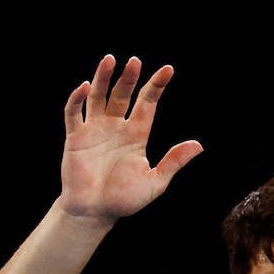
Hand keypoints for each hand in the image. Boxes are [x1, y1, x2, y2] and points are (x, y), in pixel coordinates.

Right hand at [60, 54, 203, 221]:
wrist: (94, 213)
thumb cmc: (124, 200)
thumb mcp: (155, 182)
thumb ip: (173, 162)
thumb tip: (198, 145)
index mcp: (136, 135)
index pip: (147, 104)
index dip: (156, 86)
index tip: (168, 70)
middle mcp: (116, 128)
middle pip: (122, 95)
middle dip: (129, 78)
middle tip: (135, 61)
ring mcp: (95, 131)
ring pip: (98, 97)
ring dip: (103, 78)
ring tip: (109, 60)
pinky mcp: (75, 138)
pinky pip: (74, 113)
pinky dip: (77, 99)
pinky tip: (85, 86)